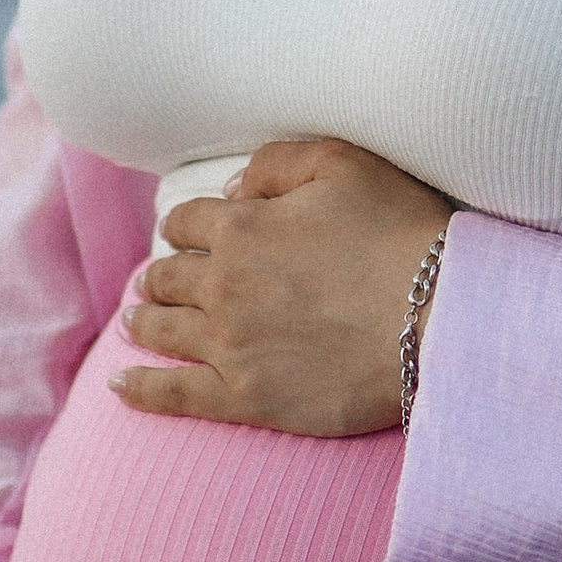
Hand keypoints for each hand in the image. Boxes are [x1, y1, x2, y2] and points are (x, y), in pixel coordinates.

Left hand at [116, 136, 454, 435]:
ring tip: (136, 321)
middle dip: (163, 275)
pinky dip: (141, 390)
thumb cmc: (403, 234)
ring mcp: (229, 345)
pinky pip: (174, 395)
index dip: (189, 226)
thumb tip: (234, 187)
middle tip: (160, 281)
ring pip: (162, 330)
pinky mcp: (246, 398)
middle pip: (169, 277)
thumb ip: (278, 163)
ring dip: (144, 321)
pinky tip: (120, 387)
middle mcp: (222, 285)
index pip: (188, 221)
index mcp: (240, 227)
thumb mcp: (344, 164)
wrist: (441, 318)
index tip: (192, 234)